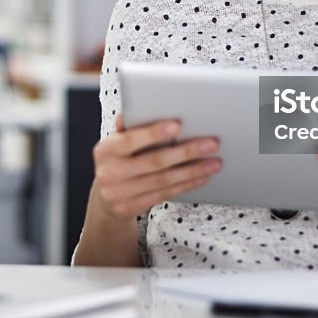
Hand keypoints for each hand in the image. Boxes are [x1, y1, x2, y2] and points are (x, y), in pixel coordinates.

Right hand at [91, 114, 220, 219]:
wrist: (103, 198)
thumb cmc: (118, 160)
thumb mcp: (116, 143)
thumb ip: (129, 128)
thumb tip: (140, 108)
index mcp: (105, 150)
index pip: (130, 140)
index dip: (153, 133)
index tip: (177, 125)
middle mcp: (110, 173)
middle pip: (154, 162)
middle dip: (186, 152)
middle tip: (211, 143)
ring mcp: (119, 194)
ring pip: (164, 180)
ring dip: (193, 170)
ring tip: (214, 162)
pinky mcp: (131, 208)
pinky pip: (164, 194)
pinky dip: (186, 184)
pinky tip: (201, 177)